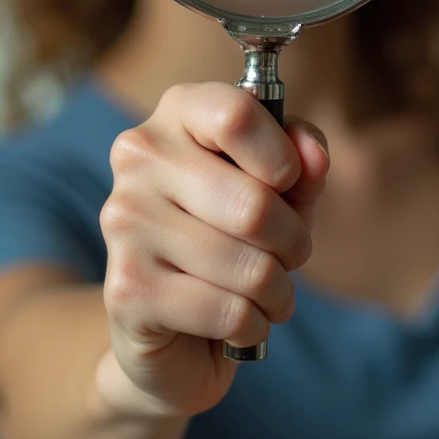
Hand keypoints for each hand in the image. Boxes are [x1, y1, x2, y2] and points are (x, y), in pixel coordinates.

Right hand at [98, 82, 328, 418]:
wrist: (170, 320)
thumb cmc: (234, 234)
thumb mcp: (280, 190)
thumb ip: (303, 164)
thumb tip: (313, 155)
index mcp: (177, 113)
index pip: (237, 115)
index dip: (282, 157)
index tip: (288, 183)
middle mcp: (139, 157)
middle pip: (253, 204)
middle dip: (293, 242)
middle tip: (291, 254)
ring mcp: (125, 222)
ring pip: (247, 266)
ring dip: (277, 291)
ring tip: (269, 292)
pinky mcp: (126, 290)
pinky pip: (227, 312)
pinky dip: (253, 325)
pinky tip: (241, 321)